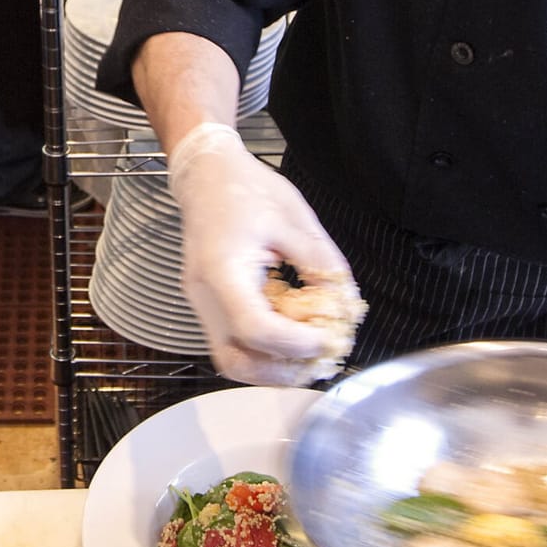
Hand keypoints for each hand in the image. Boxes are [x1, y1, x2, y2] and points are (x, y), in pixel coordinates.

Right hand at [166, 122, 355, 386]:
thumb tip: (344, 306)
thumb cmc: (245, 189)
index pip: (254, 328)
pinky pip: (233, 343)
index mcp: (223, 268)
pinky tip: (291, 334)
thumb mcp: (295, 219)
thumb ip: (322, 264)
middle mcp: (205, 294)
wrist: (205, 174)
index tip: (326, 337)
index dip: (294, 343)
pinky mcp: (209, 305)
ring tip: (309, 352)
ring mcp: (202, 303)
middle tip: (319, 358)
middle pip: (235, 361)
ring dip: (272, 368)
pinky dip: (264, 351)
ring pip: (231, 360)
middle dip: (281, 372)